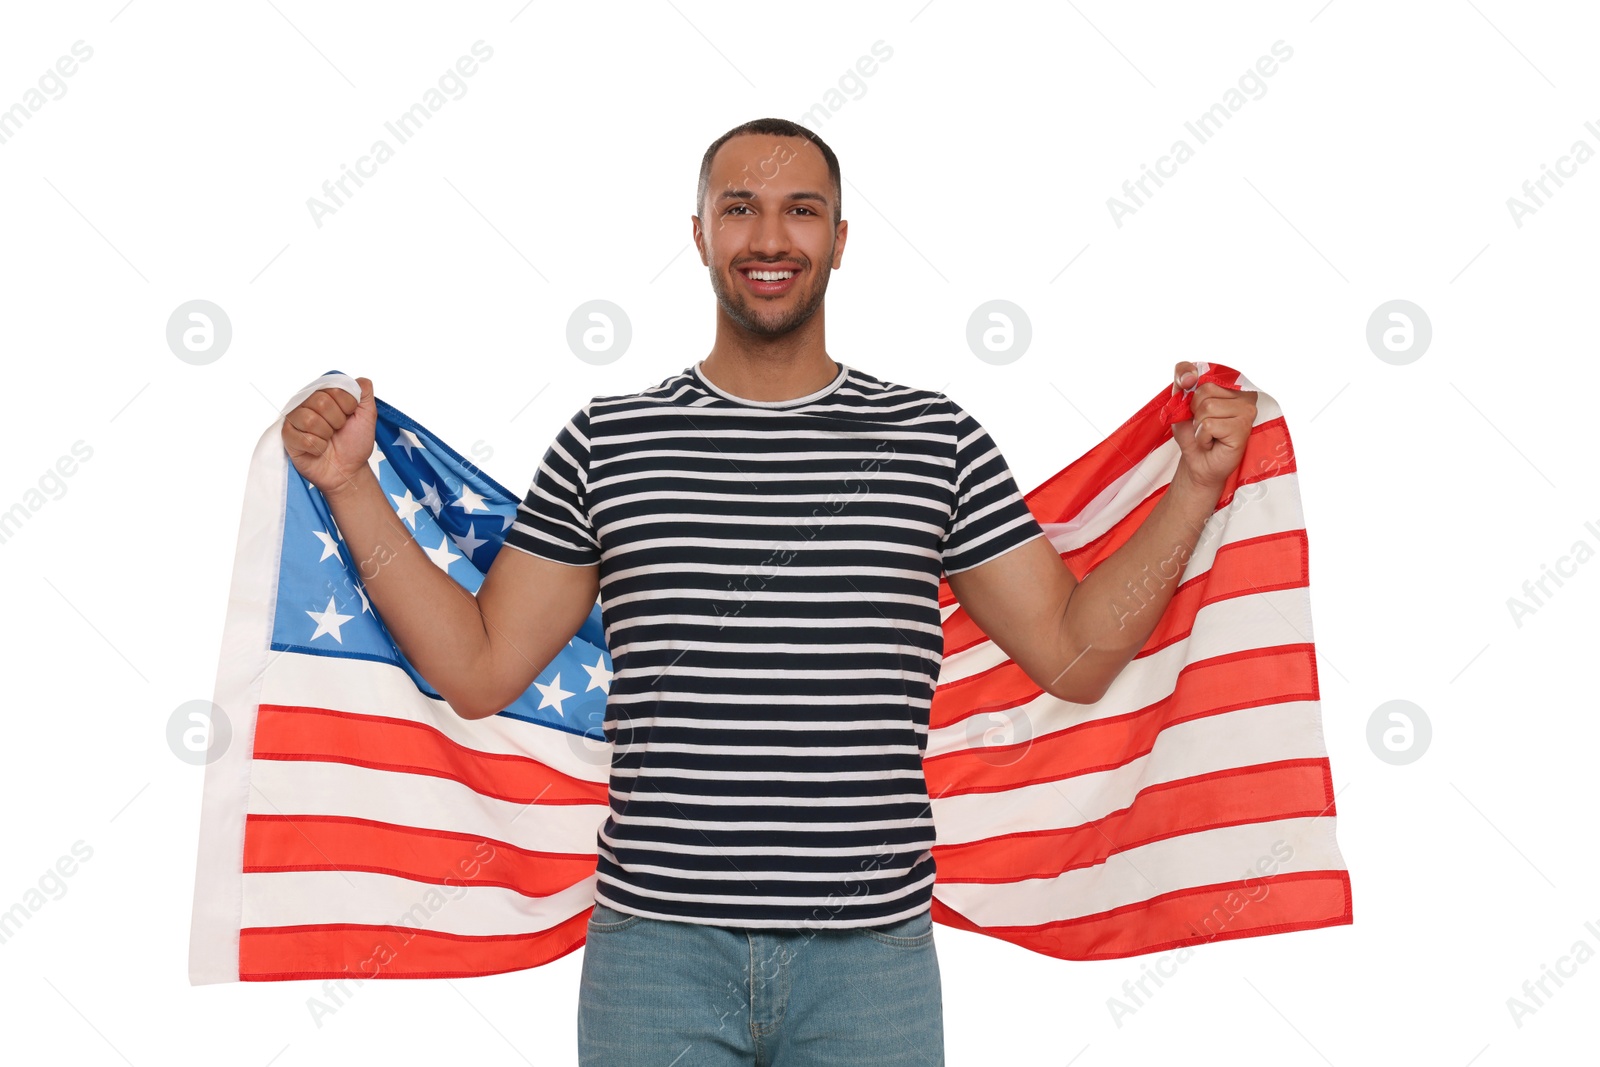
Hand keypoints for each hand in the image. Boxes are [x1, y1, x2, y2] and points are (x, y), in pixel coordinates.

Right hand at [281, 376, 375, 496]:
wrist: (348, 469)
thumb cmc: (355, 442)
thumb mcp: (368, 415)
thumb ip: (364, 392)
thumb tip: (359, 379)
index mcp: (324, 394)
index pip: (336, 389)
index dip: (348, 407)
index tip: (349, 417)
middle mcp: (307, 402)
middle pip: (321, 402)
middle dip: (336, 421)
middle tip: (337, 430)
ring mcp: (295, 418)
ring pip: (309, 419)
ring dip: (326, 435)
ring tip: (327, 440)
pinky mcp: (288, 436)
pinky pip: (302, 438)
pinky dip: (317, 447)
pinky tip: (318, 450)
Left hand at [1169, 361, 1257, 493]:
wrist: (1198, 463)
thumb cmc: (1193, 433)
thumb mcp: (1180, 404)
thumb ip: (1182, 381)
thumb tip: (1191, 377)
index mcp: (1231, 383)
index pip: (1202, 368)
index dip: (1186, 378)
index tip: (1186, 389)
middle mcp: (1244, 393)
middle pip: (1204, 390)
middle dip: (1194, 411)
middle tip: (1203, 425)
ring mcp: (1247, 410)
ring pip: (1207, 407)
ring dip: (1199, 426)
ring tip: (1209, 434)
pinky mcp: (1244, 427)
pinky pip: (1209, 425)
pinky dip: (1203, 437)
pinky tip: (1214, 442)